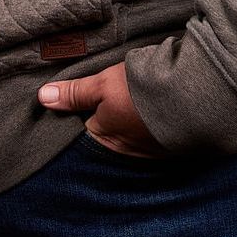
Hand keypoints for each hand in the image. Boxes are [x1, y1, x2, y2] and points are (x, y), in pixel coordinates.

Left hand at [37, 59, 170, 157]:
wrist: (193, 96)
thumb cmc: (141, 90)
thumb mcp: (103, 84)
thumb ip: (75, 93)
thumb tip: (43, 98)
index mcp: (105, 140)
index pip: (83, 130)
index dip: (76, 114)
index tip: (74, 100)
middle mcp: (127, 152)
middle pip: (107, 134)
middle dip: (102, 119)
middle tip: (103, 99)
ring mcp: (151, 150)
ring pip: (130, 135)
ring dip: (128, 121)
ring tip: (128, 101)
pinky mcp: (170, 143)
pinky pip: (151, 134)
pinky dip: (147, 123)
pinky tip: (149, 108)